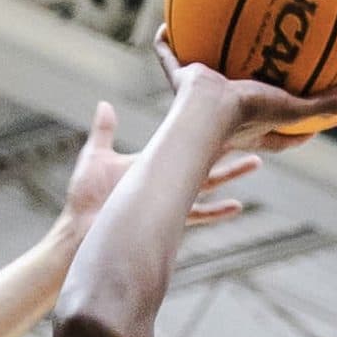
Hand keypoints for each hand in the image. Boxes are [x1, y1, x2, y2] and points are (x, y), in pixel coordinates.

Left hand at [63, 102, 259, 230]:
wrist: (79, 233)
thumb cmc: (84, 198)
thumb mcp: (94, 157)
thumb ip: (104, 131)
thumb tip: (105, 104)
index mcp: (153, 163)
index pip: (184, 142)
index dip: (204, 129)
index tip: (223, 114)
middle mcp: (165, 180)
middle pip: (204, 159)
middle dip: (228, 146)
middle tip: (254, 131)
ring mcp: (168, 200)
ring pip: (207, 183)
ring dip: (232, 173)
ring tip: (257, 161)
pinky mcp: (167, 219)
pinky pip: (198, 215)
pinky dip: (218, 211)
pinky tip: (237, 206)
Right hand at [153, 28, 336, 153]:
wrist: (206, 113)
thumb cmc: (248, 115)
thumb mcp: (292, 109)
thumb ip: (325, 103)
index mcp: (255, 127)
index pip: (280, 134)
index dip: (297, 127)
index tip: (313, 113)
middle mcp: (227, 113)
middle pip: (240, 99)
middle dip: (249, 85)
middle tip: (264, 69)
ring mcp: (200, 95)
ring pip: (201, 75)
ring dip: (203, 60)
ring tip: (211, 39)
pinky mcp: (181, 80)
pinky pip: (169, 56)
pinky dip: (166, 42)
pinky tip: (168, 22)